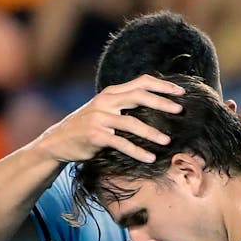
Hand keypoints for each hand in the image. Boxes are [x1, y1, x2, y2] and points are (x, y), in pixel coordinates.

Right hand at [39, 75, 184, 163]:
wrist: (59, 142)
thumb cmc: (87, 127)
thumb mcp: (104, 110)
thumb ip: (123, 104)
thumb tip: (152, 103)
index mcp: (111, 92)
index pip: (141, 82)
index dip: (162, 86)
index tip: (181, 92)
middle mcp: (105, 101)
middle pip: (139, 96)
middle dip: (162, 102)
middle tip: (180, 110)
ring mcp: (99, 118)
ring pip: (131, 122)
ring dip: (152, 132)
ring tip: (167, 141)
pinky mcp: (95, 135)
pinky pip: (120, 143)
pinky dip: (137, 151)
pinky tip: (150, 158)